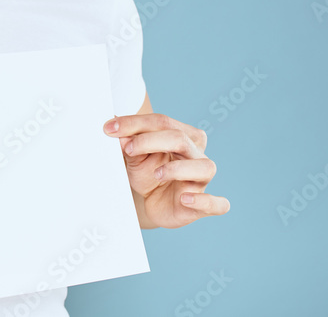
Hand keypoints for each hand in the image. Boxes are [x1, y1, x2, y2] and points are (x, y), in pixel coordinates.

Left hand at [103, 113, 228, 228]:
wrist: (151, 203)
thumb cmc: (148, 173)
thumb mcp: (135, 156)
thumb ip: (129, 142)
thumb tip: (117, 129)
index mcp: (184, 136)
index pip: (162, 121)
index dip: (135, 123)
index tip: (110, 128)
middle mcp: (197, 154)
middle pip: (180, 138)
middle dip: (151, 140)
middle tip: (128, 148)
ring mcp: (202, 180)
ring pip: (204, 167)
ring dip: (178, 169)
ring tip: (157, 173)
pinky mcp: (203, 205)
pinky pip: (217, 203)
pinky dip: (205, 201)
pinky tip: (185, 199)